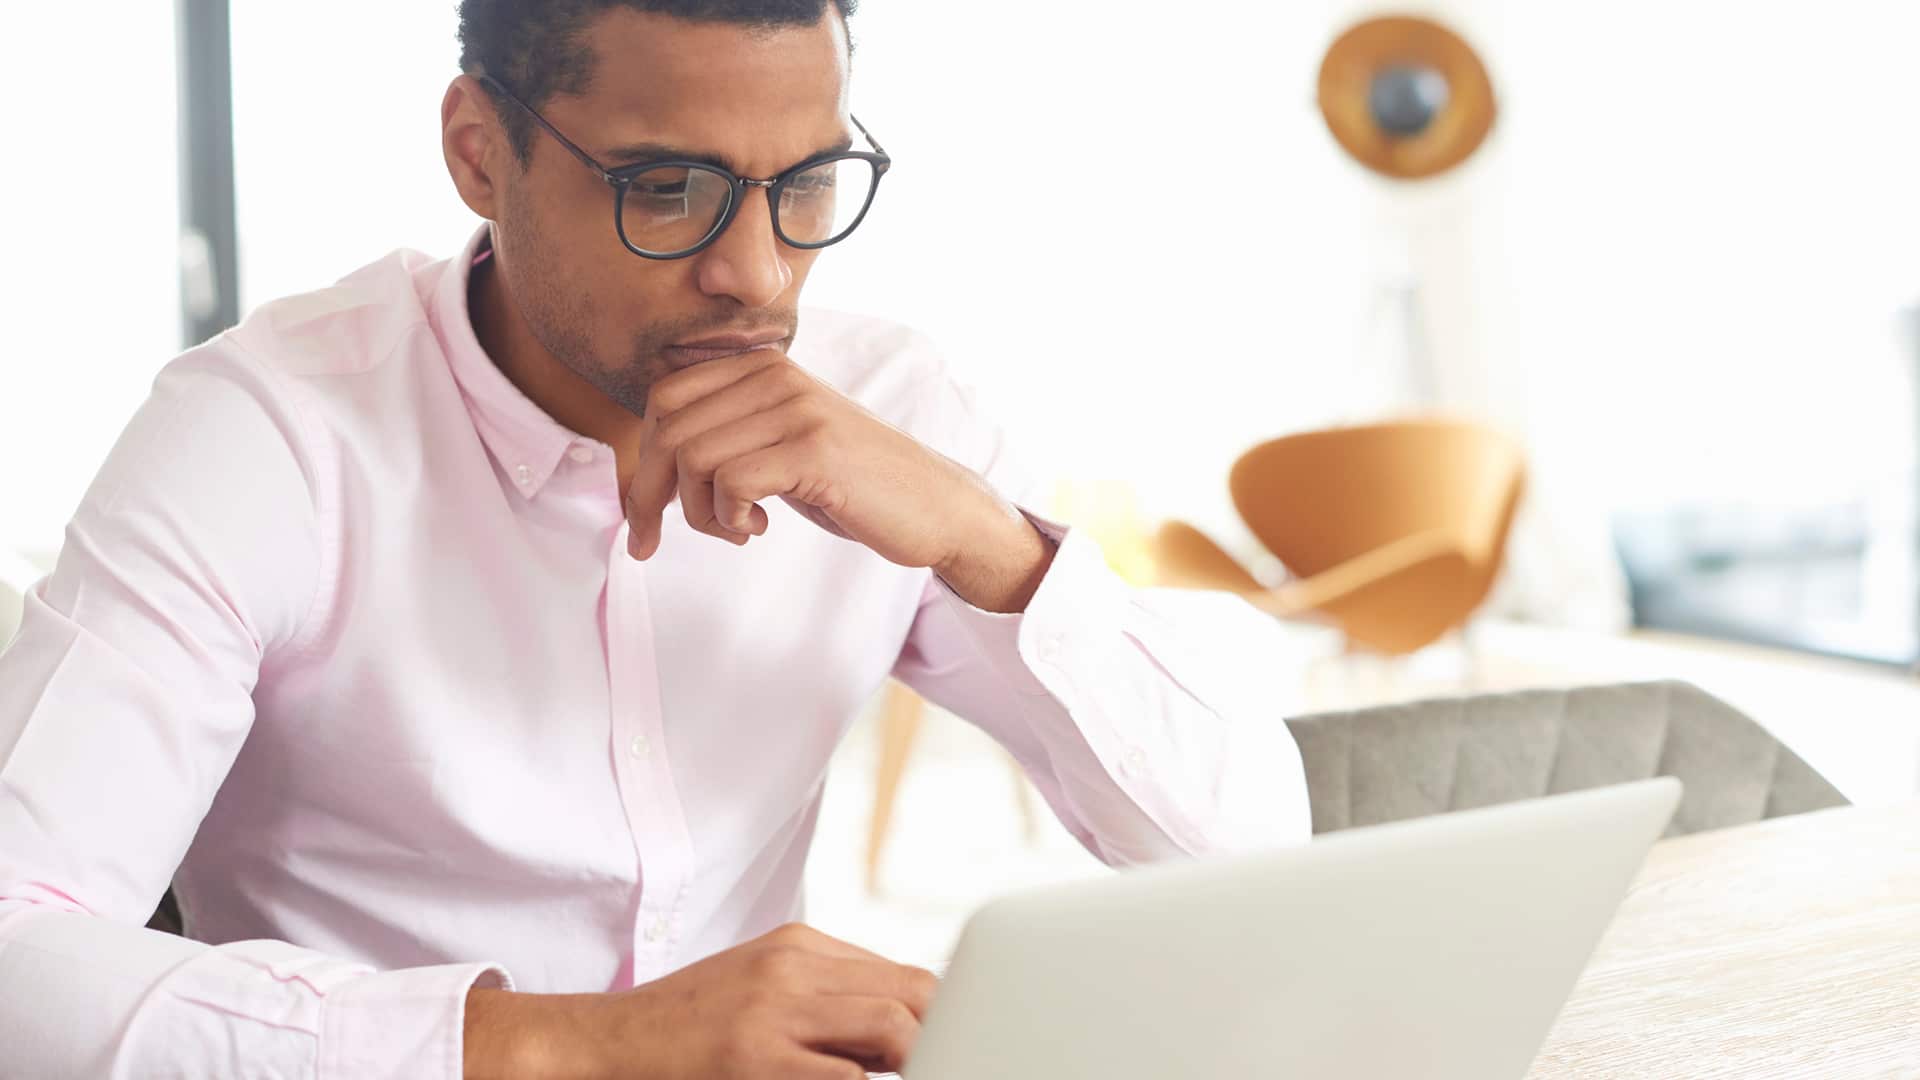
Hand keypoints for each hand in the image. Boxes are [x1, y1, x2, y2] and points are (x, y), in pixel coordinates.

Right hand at [465, 923, 939, 1079]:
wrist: (598, 1048)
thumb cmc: (681, 1030)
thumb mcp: (757, 989)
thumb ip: (824, 995)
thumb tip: (903, 1024)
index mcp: (799, 947)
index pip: (906, 976)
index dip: (945, 1018)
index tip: (962, 1046)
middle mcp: (792, 968)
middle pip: (912, 995)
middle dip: (945, 1038)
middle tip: (953, 1062)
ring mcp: (775, 1012)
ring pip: (892, 1029)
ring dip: (917, 1061)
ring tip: (922, 1072)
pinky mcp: (757, 1058)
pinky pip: (847, 1078)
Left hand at [622, 348, 1054, 611]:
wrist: (933, 506)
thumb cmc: (852, 484)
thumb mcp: (781, 444)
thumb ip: (728, 435)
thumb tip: (647, 465)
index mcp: (763, 367)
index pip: (664, 398)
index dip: (642, 460)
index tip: (645, 516)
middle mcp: (776, 376)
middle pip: (669, 428)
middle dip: (651, 495)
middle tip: (657, 540)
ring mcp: (797, 410)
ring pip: (694, 457)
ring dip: (699, 513)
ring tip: (735, 529)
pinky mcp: (814, 450)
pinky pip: (731, 482)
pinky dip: (729, 518)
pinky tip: (757, 529)